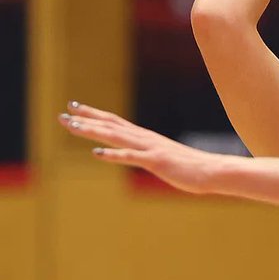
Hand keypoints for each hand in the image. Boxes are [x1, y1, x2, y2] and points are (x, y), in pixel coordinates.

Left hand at [58, 102, 226, 193]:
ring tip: (72, 126)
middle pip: (111, 125)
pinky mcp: (156, 161)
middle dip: (86, 119)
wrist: (214, 171)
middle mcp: (145, 139)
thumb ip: (153, 156)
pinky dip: (113, 154)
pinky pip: (131, 157)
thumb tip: (144, 157)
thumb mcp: (167, 159)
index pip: (115, 122)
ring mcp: (150, 149)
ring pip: (116, 137)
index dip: (94, 115)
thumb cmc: (193, 168)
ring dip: (92, 131)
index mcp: (146, 138)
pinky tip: (96, 152)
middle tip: (63, 113)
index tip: (75, 108)